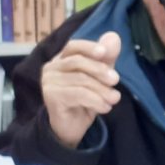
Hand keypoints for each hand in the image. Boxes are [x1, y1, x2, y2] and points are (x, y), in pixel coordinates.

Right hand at [41, 31, 121, 148]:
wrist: (71, 128)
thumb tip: (114, 36)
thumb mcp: (99, 78)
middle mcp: (51, 68)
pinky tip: (105, 108)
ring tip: (114, 98)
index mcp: (62, 59)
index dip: (89, 47)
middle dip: (100, 70)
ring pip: (80, 79)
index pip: (74, 46)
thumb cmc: (84, 100)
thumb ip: (106, 58)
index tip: (105, 53)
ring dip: (101, 89)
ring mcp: (49, 82)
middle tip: (116, 80)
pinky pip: (78, 94)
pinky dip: (95, 100)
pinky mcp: (51, 97)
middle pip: (78, 62)